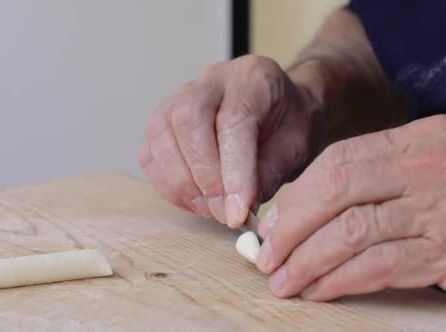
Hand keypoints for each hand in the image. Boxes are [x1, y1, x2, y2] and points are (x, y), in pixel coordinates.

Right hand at [140, 55, 321, 226]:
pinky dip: (168, 185)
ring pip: (161, 135)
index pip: (233, 121)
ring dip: (182, 184)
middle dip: (203, 176)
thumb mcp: (295, 150)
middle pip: (188, 120)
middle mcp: (211, 80)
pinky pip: (150, 154)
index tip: (238, 211)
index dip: (233, 171)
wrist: (280, 112)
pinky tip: (194, 201)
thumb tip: (237, 209)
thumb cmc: (289, 127)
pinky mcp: (161, 122)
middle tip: (222, 212)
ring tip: (210, 210)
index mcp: (253, 78)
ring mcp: (179, 97)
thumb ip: (267, 176)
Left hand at [257, 114, 445, 301]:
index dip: (298, 194)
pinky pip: (378, 267)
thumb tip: (313, 204)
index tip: (273, 222)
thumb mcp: (441, 163)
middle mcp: (431, 169)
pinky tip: (320, 291)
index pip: (339, 159)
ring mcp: (443, 212)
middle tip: (267, 255)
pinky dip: (340, 281)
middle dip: (291, 227)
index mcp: (421, 139)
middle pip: (336, 191)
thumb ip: (384, 175)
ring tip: (283, 280)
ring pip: (351, 233)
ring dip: (307, 261)